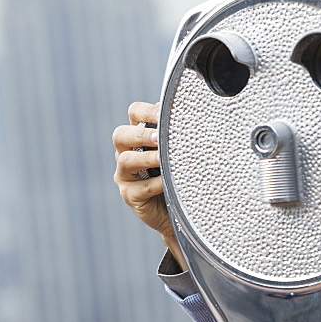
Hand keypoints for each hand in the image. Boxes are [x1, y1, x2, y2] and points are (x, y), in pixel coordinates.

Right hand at [113, 102, 185, 268]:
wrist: (177, 210)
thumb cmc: (178, 174)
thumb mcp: (177, 152)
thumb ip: (179, 135)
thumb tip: (200, 116)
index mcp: (138, 136)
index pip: (135, 112)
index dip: (147, 111)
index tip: (164, 113)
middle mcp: (126, 153)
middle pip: (120, 135)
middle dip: (140, 134)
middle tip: (158, 137)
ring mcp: (125, 175)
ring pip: (125, 161)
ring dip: (146, 158)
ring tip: (162, 159)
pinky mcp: (130, 196)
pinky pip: (140, 188)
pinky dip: (156, 184)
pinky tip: (168, 182)